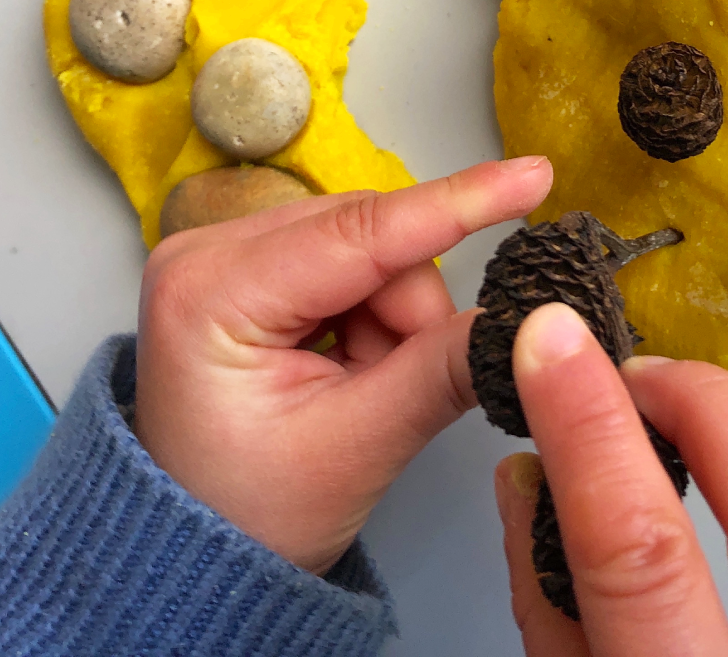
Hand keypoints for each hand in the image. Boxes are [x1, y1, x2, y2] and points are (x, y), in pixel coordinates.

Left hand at [134, 156, 552, 574]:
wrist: (196, 551)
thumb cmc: (249, 511)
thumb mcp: (357, 446)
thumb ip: (443, 370)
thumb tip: (523, 320)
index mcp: (211, 292)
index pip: (361, 233)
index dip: (457, 204)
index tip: (532, 176)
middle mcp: (206, 251)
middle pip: (371, 235)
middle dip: (409, 311)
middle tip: (393, 387)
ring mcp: (224, 253)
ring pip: (371, 246)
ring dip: (393, 318)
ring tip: (356, 388)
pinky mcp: (249, 265)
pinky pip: (352, 260)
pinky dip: (373, 315)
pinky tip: (345, 365)